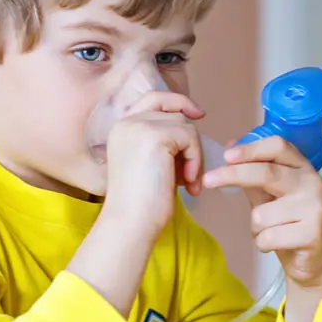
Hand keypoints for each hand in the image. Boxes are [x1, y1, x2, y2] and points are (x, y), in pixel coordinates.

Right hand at [102, 91, 205, 240]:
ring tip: (188, 183)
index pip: (153, 99)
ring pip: (185, 126)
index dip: (177, 102)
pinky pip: (190, 137)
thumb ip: (161, 144)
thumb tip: (189, 130)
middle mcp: (127, 122)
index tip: (197, 114)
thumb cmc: (141, 204)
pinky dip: (195, 160)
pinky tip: (187, 184)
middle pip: (172, 109)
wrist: (130, 223)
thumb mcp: (148, 164)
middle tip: (200, 153)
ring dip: (194, 155)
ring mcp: (140, 127)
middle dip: (190, 132)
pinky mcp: (155, 136)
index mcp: (121, 129)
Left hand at [201, 136, 321, 291]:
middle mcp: (312, 183)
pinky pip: (267, 236)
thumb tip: (229, 148)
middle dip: (233, 175)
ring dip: (255, 227)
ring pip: (261, 214)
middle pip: (266, 173)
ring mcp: (314, 208)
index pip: (278, 146)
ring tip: (270, 232)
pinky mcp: (311, 233)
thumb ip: (252, 173)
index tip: (226, 156)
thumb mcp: (270, 195)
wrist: (315, 260)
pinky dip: (263, 243)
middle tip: (207, 180)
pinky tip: (276, 245)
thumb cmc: (290, 224)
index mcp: (302, 168)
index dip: (250, 149)